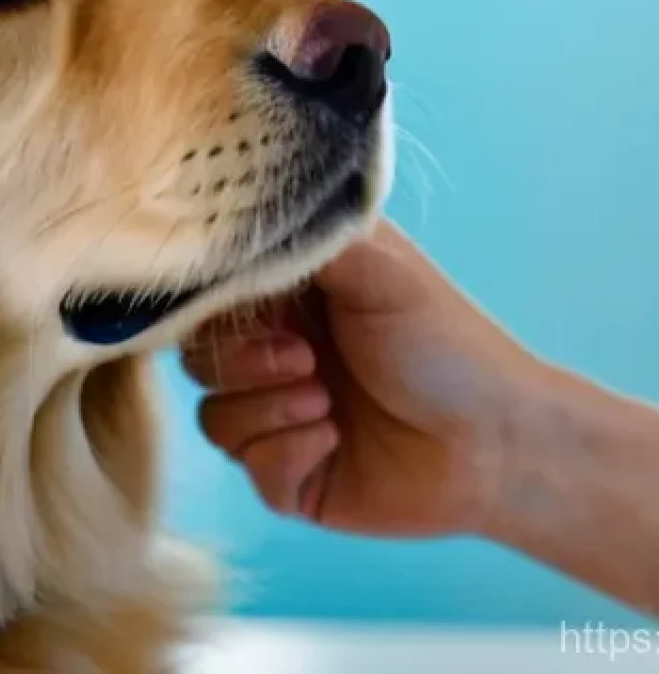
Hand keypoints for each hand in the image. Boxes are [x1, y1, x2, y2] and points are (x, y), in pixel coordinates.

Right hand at [182, 220, 537, 537]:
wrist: (497, 442)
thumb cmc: (445, 344)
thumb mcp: (381, 271)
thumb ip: (309, 243)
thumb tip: (245, 223)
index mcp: (288, 299)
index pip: (211, 296)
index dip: (215, 305)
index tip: (262, 313)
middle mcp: (275, 353)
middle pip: (199, 358)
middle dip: (241, 363)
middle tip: (305, 360)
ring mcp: (279, 414)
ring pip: (214, 415)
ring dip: (266, 409)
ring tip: (325, 403)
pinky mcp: (290, 472)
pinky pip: (248, 467)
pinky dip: (285, 453)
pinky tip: (332, 438)